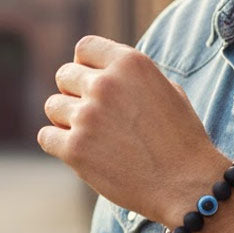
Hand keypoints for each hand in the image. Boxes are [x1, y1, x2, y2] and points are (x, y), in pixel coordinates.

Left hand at [38, 35, 224, 223]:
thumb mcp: (166, 90)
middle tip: (94, 115)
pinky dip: (58, 144)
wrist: (186, 185)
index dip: (86, 65)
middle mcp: (106, 83)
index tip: (92, 82)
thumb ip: (131, 77)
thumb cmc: (181, 140)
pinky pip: (46, 136)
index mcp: (130, 63)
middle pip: (64, 75)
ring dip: (66, 119)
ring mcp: (88, 116)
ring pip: (53, 106)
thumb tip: (102, 71)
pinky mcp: (75, 148)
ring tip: (91, 136)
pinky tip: (80, 152)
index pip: (85, 47)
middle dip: (75, 93)